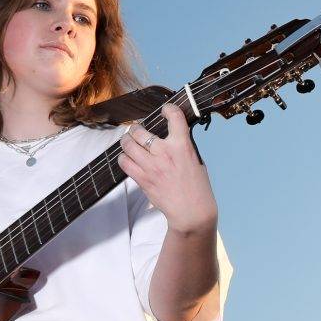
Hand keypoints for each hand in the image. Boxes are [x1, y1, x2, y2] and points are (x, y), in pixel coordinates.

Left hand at [119, 104, 217, 233]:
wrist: (191, 211)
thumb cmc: (197, 187)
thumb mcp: (196, 160)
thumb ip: (182, 145)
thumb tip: (172, 134)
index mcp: (182, 146)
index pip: (174, 116)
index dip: (168, 109)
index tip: (165, 111)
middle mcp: (165, 153)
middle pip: (140, 130)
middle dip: (136, 128)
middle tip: (137, 130)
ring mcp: (151, 166)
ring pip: (128, 144)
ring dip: (127, 141)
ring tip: (129, 142)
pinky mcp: (142, 178)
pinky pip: (124, 162)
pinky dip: (124, 158)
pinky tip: (129, 159)